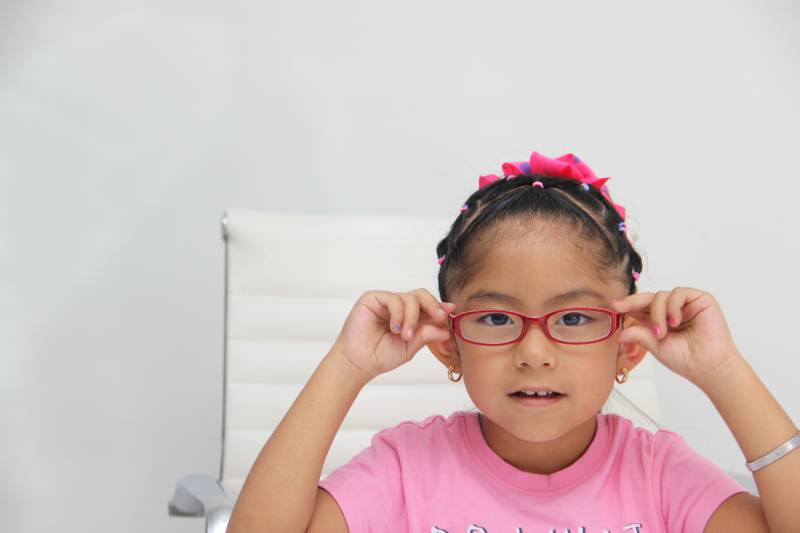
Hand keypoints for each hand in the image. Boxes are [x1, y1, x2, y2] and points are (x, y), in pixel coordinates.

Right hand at [328, 289, 455, 382]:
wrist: (358, 363)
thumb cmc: (381, 356)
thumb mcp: (410, 348)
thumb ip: (426, 335)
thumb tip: (446, 328)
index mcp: (409, 317)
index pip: (428, 306)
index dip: (440, 307)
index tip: (451, 311)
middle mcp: (399, 307)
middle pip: (422, 295)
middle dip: (433, 306)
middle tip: (439, 318)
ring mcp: (386, 301)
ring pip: (411, 297)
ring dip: (413, 317)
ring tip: (406, 336)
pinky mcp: (373, 298)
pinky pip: (395, 299)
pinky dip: (399, 314)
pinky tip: (395, 328)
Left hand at [609, 287, 744, 389]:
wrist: (708, 366)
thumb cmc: (686, 359)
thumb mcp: (656, 346)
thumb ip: (639, 336)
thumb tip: (620, 334)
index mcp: (659, 321)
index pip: (640, 308)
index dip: (627, 306)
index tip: (612, 308)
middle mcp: (671, 310)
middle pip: (648, 298)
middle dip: (632, 302)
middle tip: (619, 307)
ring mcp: (685, 304)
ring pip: (661, 296)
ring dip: (657, 313)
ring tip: (662, 333)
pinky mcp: (699, 299)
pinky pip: (678, 293)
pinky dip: (672, 307)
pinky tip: (675, 322)